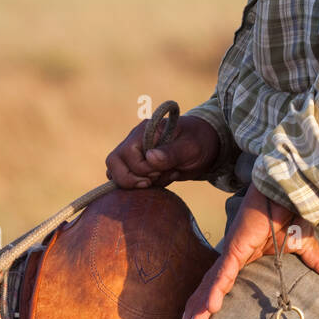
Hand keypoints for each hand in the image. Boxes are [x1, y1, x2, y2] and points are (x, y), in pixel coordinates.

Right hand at [106, 115, 220, 189]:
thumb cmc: (200, 141)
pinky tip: (158, 181)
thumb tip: (149, 158)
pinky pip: (127, 182)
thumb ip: (171, 153)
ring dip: (137, 184)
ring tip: (159, 178)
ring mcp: (134, 155)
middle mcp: (135, 141)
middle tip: (155, 179)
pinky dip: (140, 188)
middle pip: (113, 164)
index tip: (160, 171)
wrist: (206, 147)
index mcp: (145, 131)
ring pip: (116, 174)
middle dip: (133, 179)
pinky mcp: (138, 168)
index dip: (141, 169)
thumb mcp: (191, 147)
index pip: (126, 154)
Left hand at [181, 184, 318, 318]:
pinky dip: (216, 290)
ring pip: (213, 282)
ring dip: (202, 303)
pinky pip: (225, 272)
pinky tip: (208, 307)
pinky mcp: (237, 246)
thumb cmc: (294, 207)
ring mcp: (234, 250)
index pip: (224, 280)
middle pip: (213, 284)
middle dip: (199, 305)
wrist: (291, 187)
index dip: (212, 296)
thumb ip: (318, 261)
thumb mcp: (305, 243)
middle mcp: (235, 254)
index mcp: (246, 255)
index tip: (203, 315)